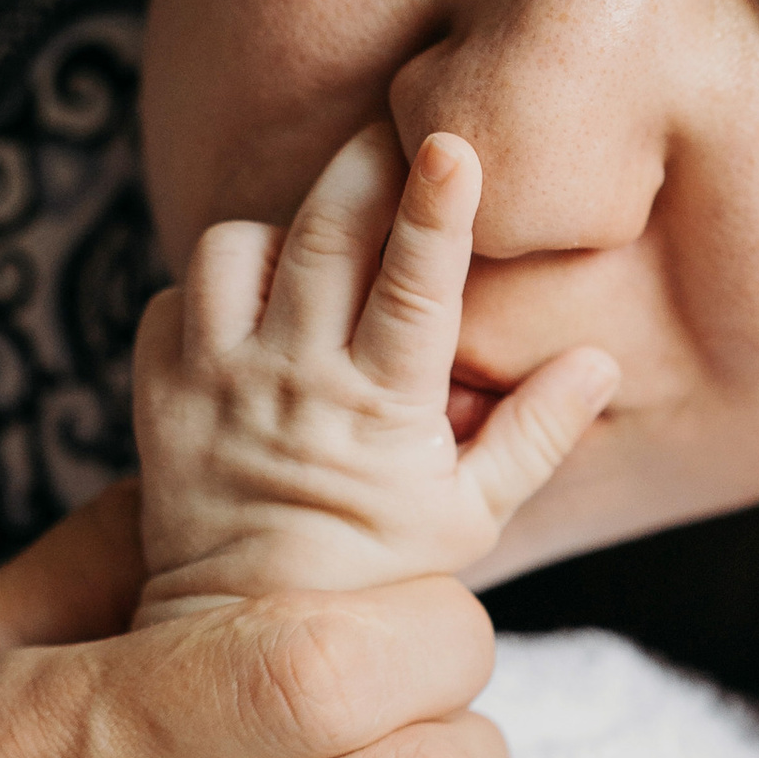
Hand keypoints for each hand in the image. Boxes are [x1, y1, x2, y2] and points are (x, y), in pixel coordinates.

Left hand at [133, 123, 614, 621]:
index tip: (452, 145)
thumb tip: (600, 361)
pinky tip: (252, 309)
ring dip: (282, 228)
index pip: (415, 286)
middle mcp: (293, 382)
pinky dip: (212, 286)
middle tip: (396, 127)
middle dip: (364, 165)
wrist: (249, 629)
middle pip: (324, 234)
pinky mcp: (157, 390)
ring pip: (235, 246)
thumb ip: (537, 432)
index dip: (435, 210)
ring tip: (320, 246)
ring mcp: (216, 382)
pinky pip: (173, 294)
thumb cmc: (379, 574)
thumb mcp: (474, 514)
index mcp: (381, 409)